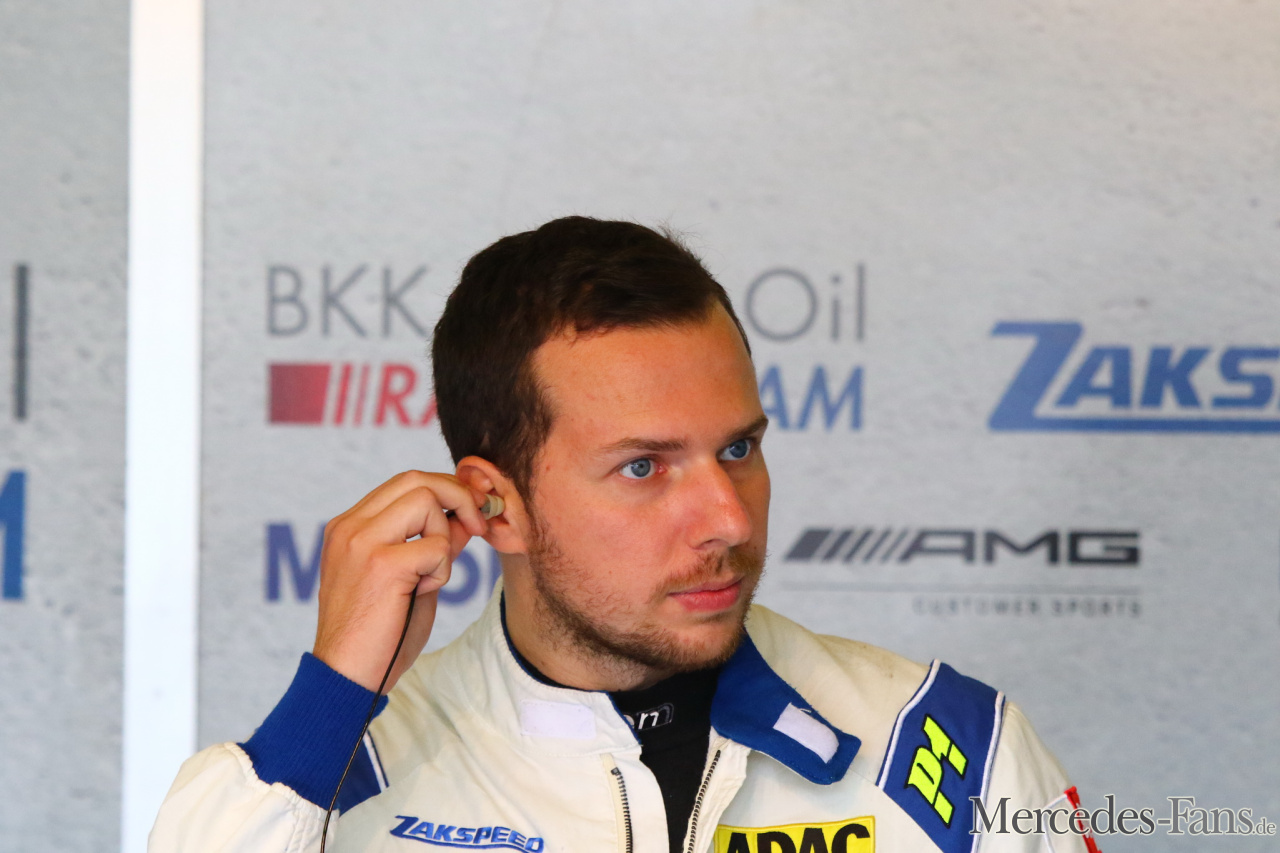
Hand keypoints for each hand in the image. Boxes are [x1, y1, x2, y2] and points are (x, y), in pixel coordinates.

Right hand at [311, 470, 491, 692]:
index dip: (445, 490)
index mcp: (348, 528)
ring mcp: (362, 542)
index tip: (471, 513)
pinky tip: (424, 592)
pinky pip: (437, 545)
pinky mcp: (381, 564)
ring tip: (431, 575)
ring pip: (426, 500)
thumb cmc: (379, 635)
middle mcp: (350, 528)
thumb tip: (467, 517)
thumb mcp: (410, 579)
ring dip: (444, 536)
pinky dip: (443, 569)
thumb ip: (434, 544)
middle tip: (479, 525)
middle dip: (458, 496)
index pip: (404, 483)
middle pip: (416, 479)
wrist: (348, 678)